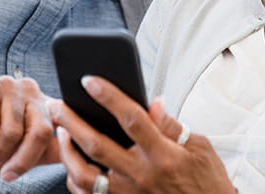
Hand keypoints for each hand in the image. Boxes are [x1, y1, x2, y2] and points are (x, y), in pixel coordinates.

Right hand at [0, 75, 59, 181]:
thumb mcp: (16, 152)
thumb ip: (44, 151)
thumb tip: (75, 161)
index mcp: (41, 103)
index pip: (58, 131)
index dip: (46, 156)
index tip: (21, 173)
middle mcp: (28, 89)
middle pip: (39, 132)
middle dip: (21, 161)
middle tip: (4, 174)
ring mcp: (6, 84)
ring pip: (12, 133)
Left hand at [50, 76, 234, 192]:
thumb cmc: (208, 184)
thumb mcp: (200, 149)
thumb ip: (172, 126)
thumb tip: (153, 102)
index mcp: (164, 155)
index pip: (131, 119)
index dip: (109, 97)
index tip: (89, 81)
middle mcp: (142, 176)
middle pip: (98, 145)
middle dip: (72, 122)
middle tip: (56, 104)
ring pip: (85, 175)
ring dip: (67, 152)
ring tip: (60, 132)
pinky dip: (75, 180)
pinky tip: (71, 164)